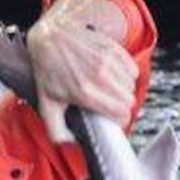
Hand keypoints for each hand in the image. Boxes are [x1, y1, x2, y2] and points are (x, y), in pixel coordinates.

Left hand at [26, 0, 136, 141]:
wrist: (50, 36)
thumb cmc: (48, 71)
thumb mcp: (47, 104)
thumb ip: (56, 130)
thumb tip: (69, 143)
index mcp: (85, 93)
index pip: (121, 113)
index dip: (119, 120)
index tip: (113, 118)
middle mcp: (99, 76)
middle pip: (129, 101)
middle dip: (122, 106)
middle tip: (110, 104)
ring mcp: (107, 61)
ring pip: (131, 86)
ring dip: (124, 91)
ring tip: (110, 89)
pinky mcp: (113, 49)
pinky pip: (133, 70)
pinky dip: (127, 75)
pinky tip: (114, 75)